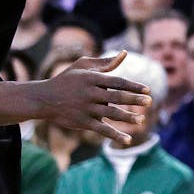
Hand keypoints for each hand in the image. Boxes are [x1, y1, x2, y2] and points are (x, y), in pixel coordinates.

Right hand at [34, 51, 151, 144]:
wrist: (44, 99)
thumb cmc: (67, 79)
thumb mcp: (83, 66)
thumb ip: (105, 62)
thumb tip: (124, 54)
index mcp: (92, 79)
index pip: (117, 81)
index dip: (133, 86)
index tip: (147, 89)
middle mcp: (90, 93)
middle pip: (116, 97)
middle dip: (134, 100)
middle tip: (149, 102)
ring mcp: (86, 109)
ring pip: (111, 114)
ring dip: (127, 117)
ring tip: (140, 120)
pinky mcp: (83, 122)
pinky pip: (102, 129)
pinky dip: (115, 135)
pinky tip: (128, 140)